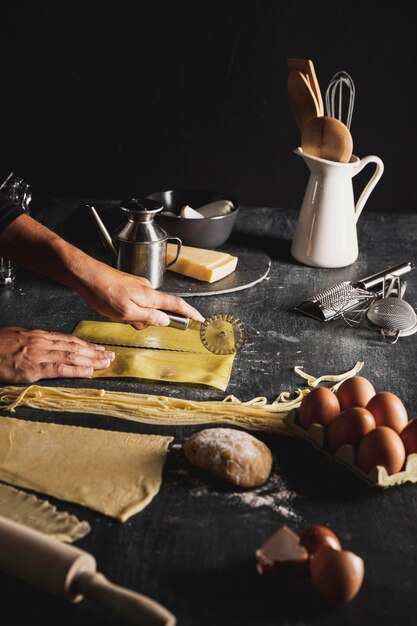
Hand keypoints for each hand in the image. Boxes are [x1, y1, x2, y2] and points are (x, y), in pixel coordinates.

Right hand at [0, 327, 115, 382]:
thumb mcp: (17, 337)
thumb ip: (34, 341)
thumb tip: (48, 345)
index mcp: (38, 335)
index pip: (68, 339)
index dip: (86, 344)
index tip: (99, 348)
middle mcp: (41, 342)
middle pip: (74, 346)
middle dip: (94, 351)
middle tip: (110, 356)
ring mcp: (37, 355)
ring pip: (71, 356)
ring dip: (91, 360)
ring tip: (106, 363)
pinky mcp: (31, 369)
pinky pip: (58, 369)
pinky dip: (76, 370)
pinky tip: (88, 371)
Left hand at [76, 259, 204, 329]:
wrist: (85, 274)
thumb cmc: (102, 291)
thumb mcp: (126, 312)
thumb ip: (148, 318)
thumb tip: (165, 321)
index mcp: (150, 296)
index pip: (177, 305)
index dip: (190, 313)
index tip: (200, 319)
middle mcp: (147, 289)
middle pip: (156, 311)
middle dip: (143, 321)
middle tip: (125, 320)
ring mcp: (137, 287)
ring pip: (142, 309)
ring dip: (130, 316)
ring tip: (113, 311)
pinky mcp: (127, 286)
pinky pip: (132, 303)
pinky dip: (123, 310)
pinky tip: (109, 307)